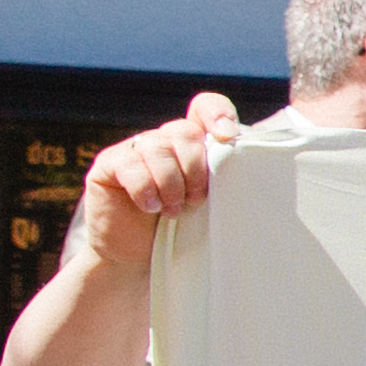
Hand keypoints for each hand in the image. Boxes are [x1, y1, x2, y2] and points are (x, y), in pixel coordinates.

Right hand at [64, 98, 239, 276]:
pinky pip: (130, 164)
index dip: (217, 113)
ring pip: (157, 147)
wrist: (137, 258)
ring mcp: (134, 149)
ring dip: (171, 183)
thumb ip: (223, 180)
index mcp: (191, 145)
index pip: (204, 108)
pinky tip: (149, 206)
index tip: (228, 136)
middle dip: (195, 168)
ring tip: (173, 211)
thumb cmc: (180, 232)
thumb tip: (256, 167)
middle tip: (196, 200)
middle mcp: (163, 140)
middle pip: (185, 131)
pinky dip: (145, 188)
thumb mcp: (209, 204)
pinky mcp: (109, 163)